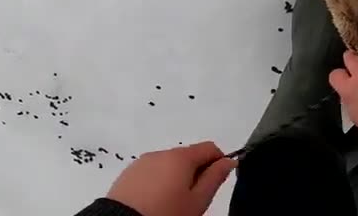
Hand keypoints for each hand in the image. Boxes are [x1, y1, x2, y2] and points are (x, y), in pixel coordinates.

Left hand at [105, 142, 235, 215]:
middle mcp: (161, 153)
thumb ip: (215, 178)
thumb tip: (229, 160)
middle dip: (195, 174)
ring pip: (168, 165)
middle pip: (188, 157)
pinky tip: (154, 202)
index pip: (210, 148)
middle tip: (193, 200)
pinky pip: (151, 173)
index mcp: (181, 157)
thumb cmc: (167, 213)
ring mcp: (142, 162)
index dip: (219, 162)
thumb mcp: (197, 202)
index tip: (216, 183)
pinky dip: (158, 183)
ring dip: (176, 178)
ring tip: (171, 203)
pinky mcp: (127, 174)